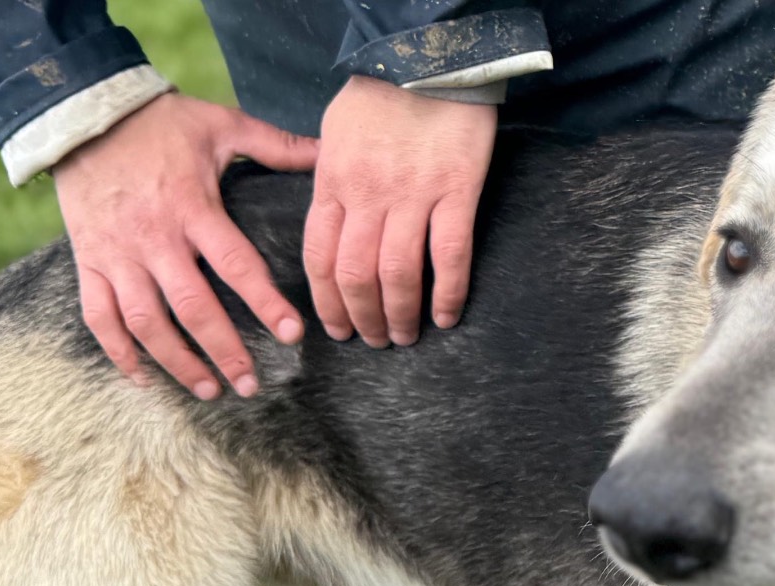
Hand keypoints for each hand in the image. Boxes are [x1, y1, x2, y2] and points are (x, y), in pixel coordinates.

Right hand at [54, 93, 318, 398]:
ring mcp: (116, 254)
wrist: (80, 112)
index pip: (235, 264)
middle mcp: (153, 238)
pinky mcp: (88, 261)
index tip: (292, 333)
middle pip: (192, 307)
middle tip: (250, 386)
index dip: (265, 302)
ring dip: (177, 362)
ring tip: (209, 390)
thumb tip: (327, 153)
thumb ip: (274, 144)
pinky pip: (99, 317)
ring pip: (146, 322)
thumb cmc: (158, 122)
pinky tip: (144, 379)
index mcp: (191, 207)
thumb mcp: (219, 124)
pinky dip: (119, 352)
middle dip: (224, 351)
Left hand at [304, 76, 496, 347]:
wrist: (430, 56)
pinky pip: (450, 255)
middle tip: (374, 341)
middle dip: (362, 318)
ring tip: (405, 336)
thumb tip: (329, 221)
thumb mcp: (334, 133)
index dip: (326, 302)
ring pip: (398, 274)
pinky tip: (448, 316)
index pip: (319, 257)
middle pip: (355, 275)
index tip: (337, 328)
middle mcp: (367, 194)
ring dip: (399, 314)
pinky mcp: (456, 190)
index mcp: (333, 180)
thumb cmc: (383, 95)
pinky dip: (449, 293)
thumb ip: (328, 180)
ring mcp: (413, 194)